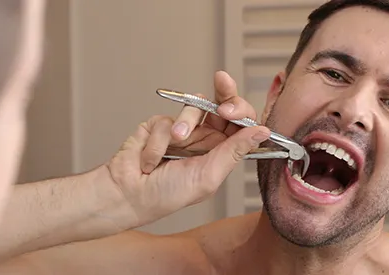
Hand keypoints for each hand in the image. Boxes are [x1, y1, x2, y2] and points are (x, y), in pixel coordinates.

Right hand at [101, 71, 270, 226]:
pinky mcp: (159, 126)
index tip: (233, 108)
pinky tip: (151, 158)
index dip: (242, 111)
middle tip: (222, 82)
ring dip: (183, 125)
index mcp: (222, 153)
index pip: (241, 125)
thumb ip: (234, 151)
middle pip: (223, 105)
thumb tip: (262, 132)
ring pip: (194, 107)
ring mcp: (182, 131)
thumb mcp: (208, 176)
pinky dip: (158, 140)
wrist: (127, 193)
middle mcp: (205, 139)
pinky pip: (165, 119)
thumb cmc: (167, 195)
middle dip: (224, 92)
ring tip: (174, 144)